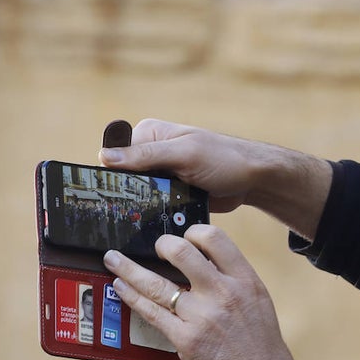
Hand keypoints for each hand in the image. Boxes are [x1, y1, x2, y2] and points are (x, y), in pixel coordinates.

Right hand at [98, 119, 331, 239]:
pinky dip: (156, 214)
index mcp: (149, 134)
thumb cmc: (224, 159)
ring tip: (144, 220)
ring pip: (138, 194)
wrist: (254, 180)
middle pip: (125, 177)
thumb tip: (106, 157)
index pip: (115, 154)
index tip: (110, 195)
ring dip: (142, 207)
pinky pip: (155, 205)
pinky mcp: (172, 192)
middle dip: (128, 194)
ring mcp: (162, 174)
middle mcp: (151, 152)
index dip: (112, 175)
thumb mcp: (185, 154)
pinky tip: (156, 225)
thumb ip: (147, 155)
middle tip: (130, 212)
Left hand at [103, 225, 307, 359]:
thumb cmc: (261, 346)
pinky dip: (131, 297)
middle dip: (162, 245)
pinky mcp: (185, 339)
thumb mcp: (257, 302)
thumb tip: (204, 264)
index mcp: (245, 280)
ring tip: (113, 260)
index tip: (185, 237)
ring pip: (156, 283)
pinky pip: (151, 312)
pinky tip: (121, 288)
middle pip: (181, 252)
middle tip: (154, 248)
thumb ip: (233, 281)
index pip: (215, 238)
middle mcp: (224, 293)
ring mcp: (202, 316)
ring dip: (129, 269)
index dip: (193, 232)